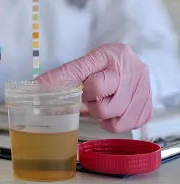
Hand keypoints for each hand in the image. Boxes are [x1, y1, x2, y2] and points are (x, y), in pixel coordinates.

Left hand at [36, 43, 152, 132]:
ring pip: (113, 120)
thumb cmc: (107, 63)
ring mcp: (144, 93)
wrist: (132, 62)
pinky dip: (113, 122)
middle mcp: (135, 73)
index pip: (93, 85)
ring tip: (103, 101)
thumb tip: (36, 86)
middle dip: (93, 103)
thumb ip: (64, 74)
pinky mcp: (147, 109)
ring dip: (102, 114)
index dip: (84, 91)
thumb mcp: (87, 61)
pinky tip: (112, 111)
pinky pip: (123, 127)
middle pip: (103, 107)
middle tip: (94, 95)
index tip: (82, 88)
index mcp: (115, 57)